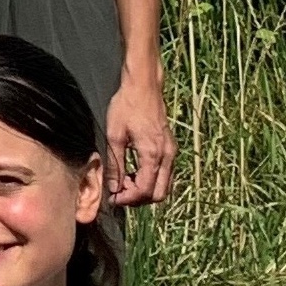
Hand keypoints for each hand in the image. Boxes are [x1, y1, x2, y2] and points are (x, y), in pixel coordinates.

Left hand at [105, 64, 173, 205]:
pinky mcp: (170, 147)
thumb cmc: (126, 106)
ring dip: (146, 189)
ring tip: (124, 181)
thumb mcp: (114, 135)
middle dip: (139, 198)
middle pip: (159, 194)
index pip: (145, 190)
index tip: (113, 198)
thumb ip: (115, 164)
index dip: (129, 199)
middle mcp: (167, 156)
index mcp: (153, 154)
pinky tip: (134, 171)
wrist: (143, 86)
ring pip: (164, 185)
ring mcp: (171, 152)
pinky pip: (165, 173)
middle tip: (119, 192)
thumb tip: (113, 187)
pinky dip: (151, 179)